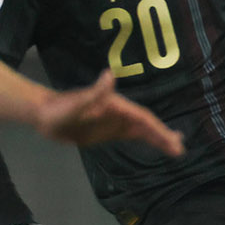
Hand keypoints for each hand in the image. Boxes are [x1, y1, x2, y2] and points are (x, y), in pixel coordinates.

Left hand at [36, 71, 184, 155]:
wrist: (44, 115)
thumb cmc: (58, 110)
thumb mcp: (75, 103)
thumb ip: (94, 92)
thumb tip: (110, 75)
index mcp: (115, 106)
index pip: (142, 119)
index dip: (158, 130)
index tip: (172, 141)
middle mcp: (118, 112)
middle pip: (146, 125)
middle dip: (163, 136)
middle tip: (180, 149)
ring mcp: (114, 122)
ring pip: (142, 131)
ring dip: (158, 138)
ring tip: (176, 149)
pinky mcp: (107, 131)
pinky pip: (131, 135)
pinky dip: (145, 139)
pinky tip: (154, 144)